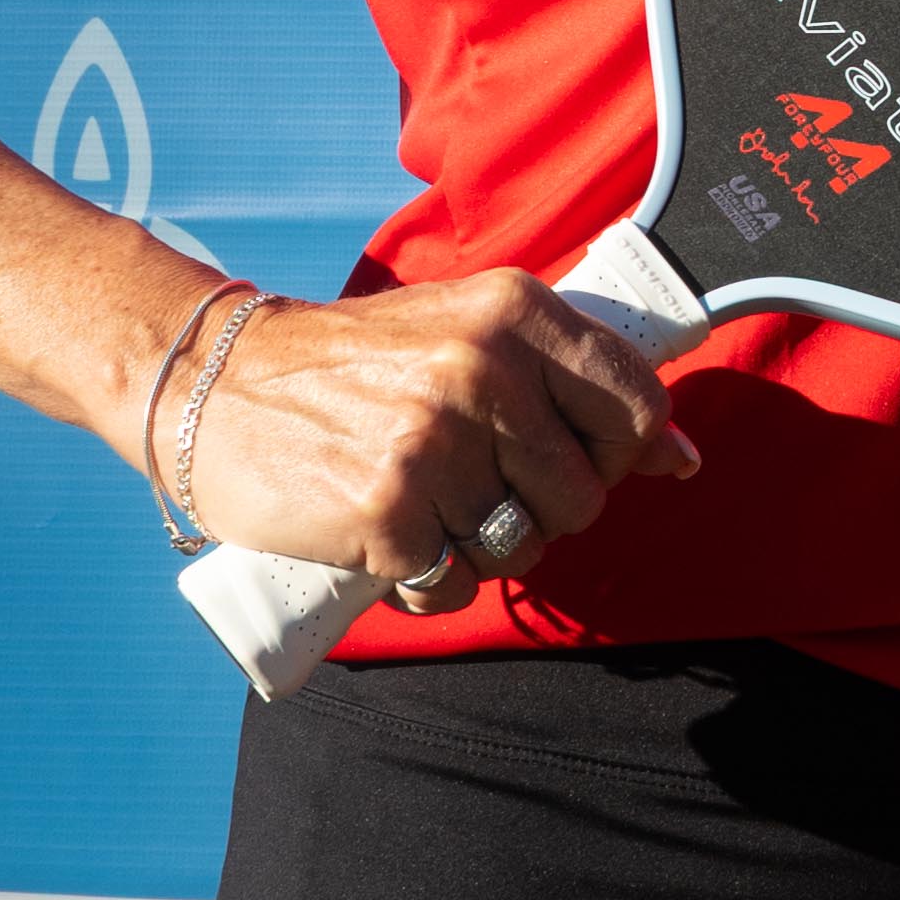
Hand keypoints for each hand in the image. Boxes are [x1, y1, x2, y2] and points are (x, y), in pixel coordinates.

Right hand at [125, 271, 695, 581]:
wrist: (215, 379)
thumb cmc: (355, 364)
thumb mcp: (470, 331)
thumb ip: (573, 382)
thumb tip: (684, 458)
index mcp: (515, 312)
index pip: (636, 408)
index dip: (620, 455)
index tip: (576, 462)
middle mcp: (483, 369)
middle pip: (582, 496)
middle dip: (539, 513)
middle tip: (472, 486)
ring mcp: (435, 444)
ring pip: (521, 549)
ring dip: (480, 552)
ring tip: (426, 508)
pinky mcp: (387, 513)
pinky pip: (453, 588)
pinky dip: (427, 585)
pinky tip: (390, 544)